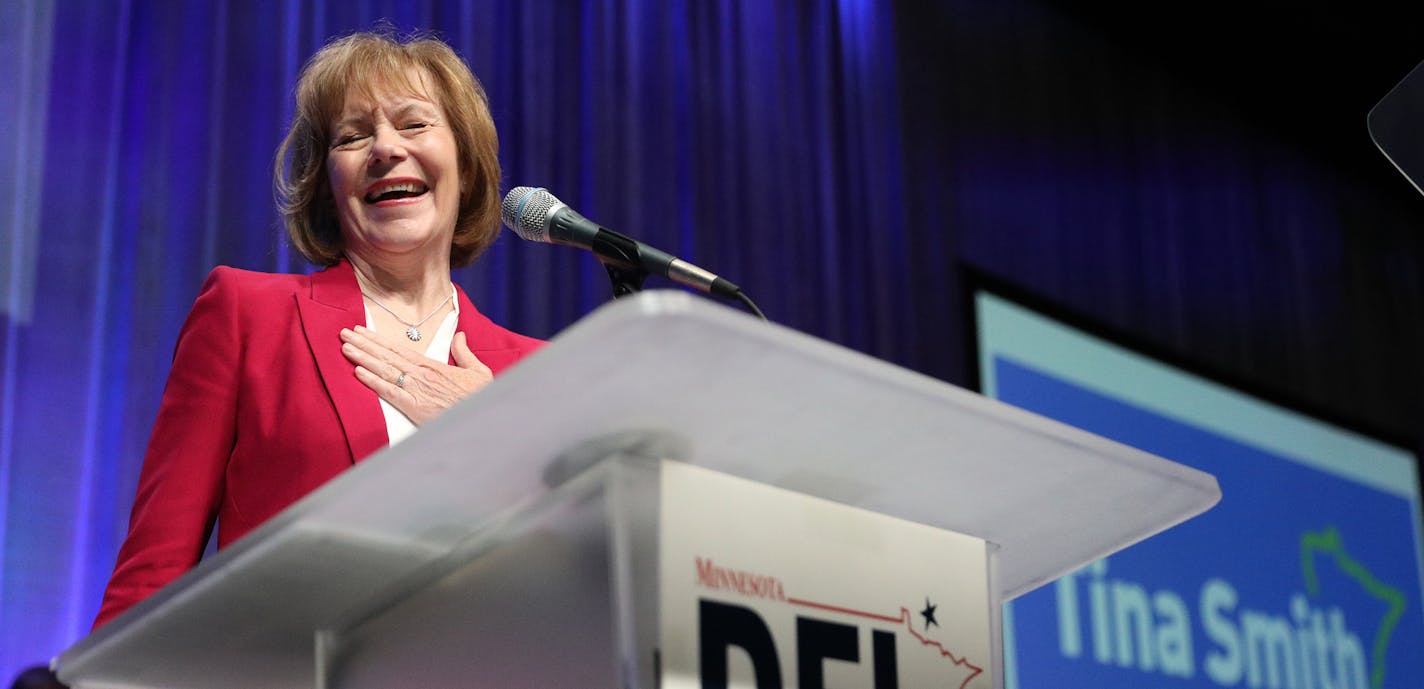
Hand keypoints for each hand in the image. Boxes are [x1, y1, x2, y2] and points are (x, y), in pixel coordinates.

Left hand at [339, 325, 492, 425]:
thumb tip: (460, 335)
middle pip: (387, 356)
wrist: (482, 419)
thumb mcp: (478, 371)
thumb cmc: (481, 398)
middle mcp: (421, 374)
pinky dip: (373, 381)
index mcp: (433, 366)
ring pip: (384, 369)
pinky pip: (389, 391)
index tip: (363, 331)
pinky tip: (358, 372)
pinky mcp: (414, 407)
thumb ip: (464, 353)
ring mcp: (417, 390)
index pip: (400, 349)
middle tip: (344, 333)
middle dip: (364, 343)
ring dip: (363, 357)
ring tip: (346, 347)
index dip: (379, 339)